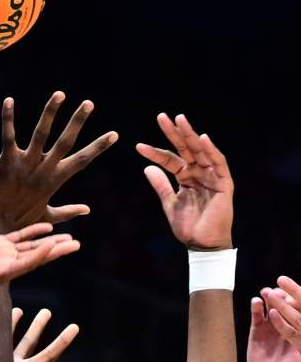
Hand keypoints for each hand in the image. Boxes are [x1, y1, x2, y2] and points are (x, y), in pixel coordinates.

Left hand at [0, 92, 117, 235]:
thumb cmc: (18, 223)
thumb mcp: (47, 215)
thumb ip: (67, 211)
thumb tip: (87, 210)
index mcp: (54, 180)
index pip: (81, 160)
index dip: (97, 147)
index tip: (115, 134)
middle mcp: (42, 171)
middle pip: (65, 143)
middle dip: (77, 122)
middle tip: (89, 103)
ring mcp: (25, 167)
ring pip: (41, 135)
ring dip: (50, 113)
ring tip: (59, 94)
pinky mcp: (5, 164)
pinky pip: (8, 137)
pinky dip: (8, 119)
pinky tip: (9, 100)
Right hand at [0, 224, 79, 291]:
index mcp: (4, 273)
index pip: (28, 262)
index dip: (42, 254)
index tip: (55, 245)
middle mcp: (10, 263)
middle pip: (38, 255)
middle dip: (57, 250)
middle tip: (77, 245)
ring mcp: (6, 254)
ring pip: (34, 246)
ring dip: (51, 242)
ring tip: (70, 238)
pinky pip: (21, 237)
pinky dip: (34, 232)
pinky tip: (48, 227)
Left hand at [136, 113, 233, 248]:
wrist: (203, 245)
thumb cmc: (188, 227)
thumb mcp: (170, 203)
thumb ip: (160, 185)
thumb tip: (146, 167)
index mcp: (186, 177)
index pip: (170, 159)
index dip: (155, 152)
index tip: (138, 146)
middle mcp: (199, 173)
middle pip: (185, 149)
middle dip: (174, 133)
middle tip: (161, 116)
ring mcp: (212, 177)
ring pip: (200, 151)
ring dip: (190, 134)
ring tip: (179, 120)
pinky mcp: (224, 183)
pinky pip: (218, 163)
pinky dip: (211, 150)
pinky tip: (202, 138)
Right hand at [248, 291, 300, 361]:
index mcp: (298, 333)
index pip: (298, 313)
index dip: (297, 303)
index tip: (294, 297)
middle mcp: (286, 327)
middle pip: (285, 306)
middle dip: (282, 297)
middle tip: (279, 292)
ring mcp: (271, 327)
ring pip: (271, 306)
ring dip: (269, 298)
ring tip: (267, 293)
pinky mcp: (257, 330)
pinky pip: (257, 314)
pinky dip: (256, 306)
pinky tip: (256, 302)